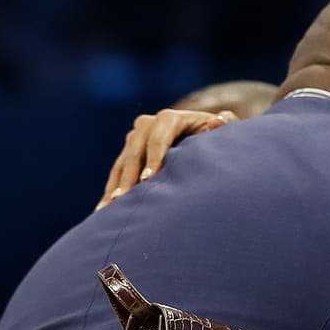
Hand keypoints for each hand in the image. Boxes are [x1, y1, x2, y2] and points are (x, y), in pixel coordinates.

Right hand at [97, 108, 236, 208]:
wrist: (206, 141)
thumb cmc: (219, 141)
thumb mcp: (226, 133)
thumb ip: (226, 126)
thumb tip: (217, 122)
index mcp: (172, 118)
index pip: (159, 136)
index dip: (153, 157)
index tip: (148, 180)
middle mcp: (150, 124)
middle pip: (135, 149)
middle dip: (129, 175)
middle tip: (123, 198)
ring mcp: (137, 138)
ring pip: (122, 161)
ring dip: (115, 185)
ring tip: (108, 208)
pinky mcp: (129, 154)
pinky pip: (117, 172)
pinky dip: (111, 190)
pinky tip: (103, 211)